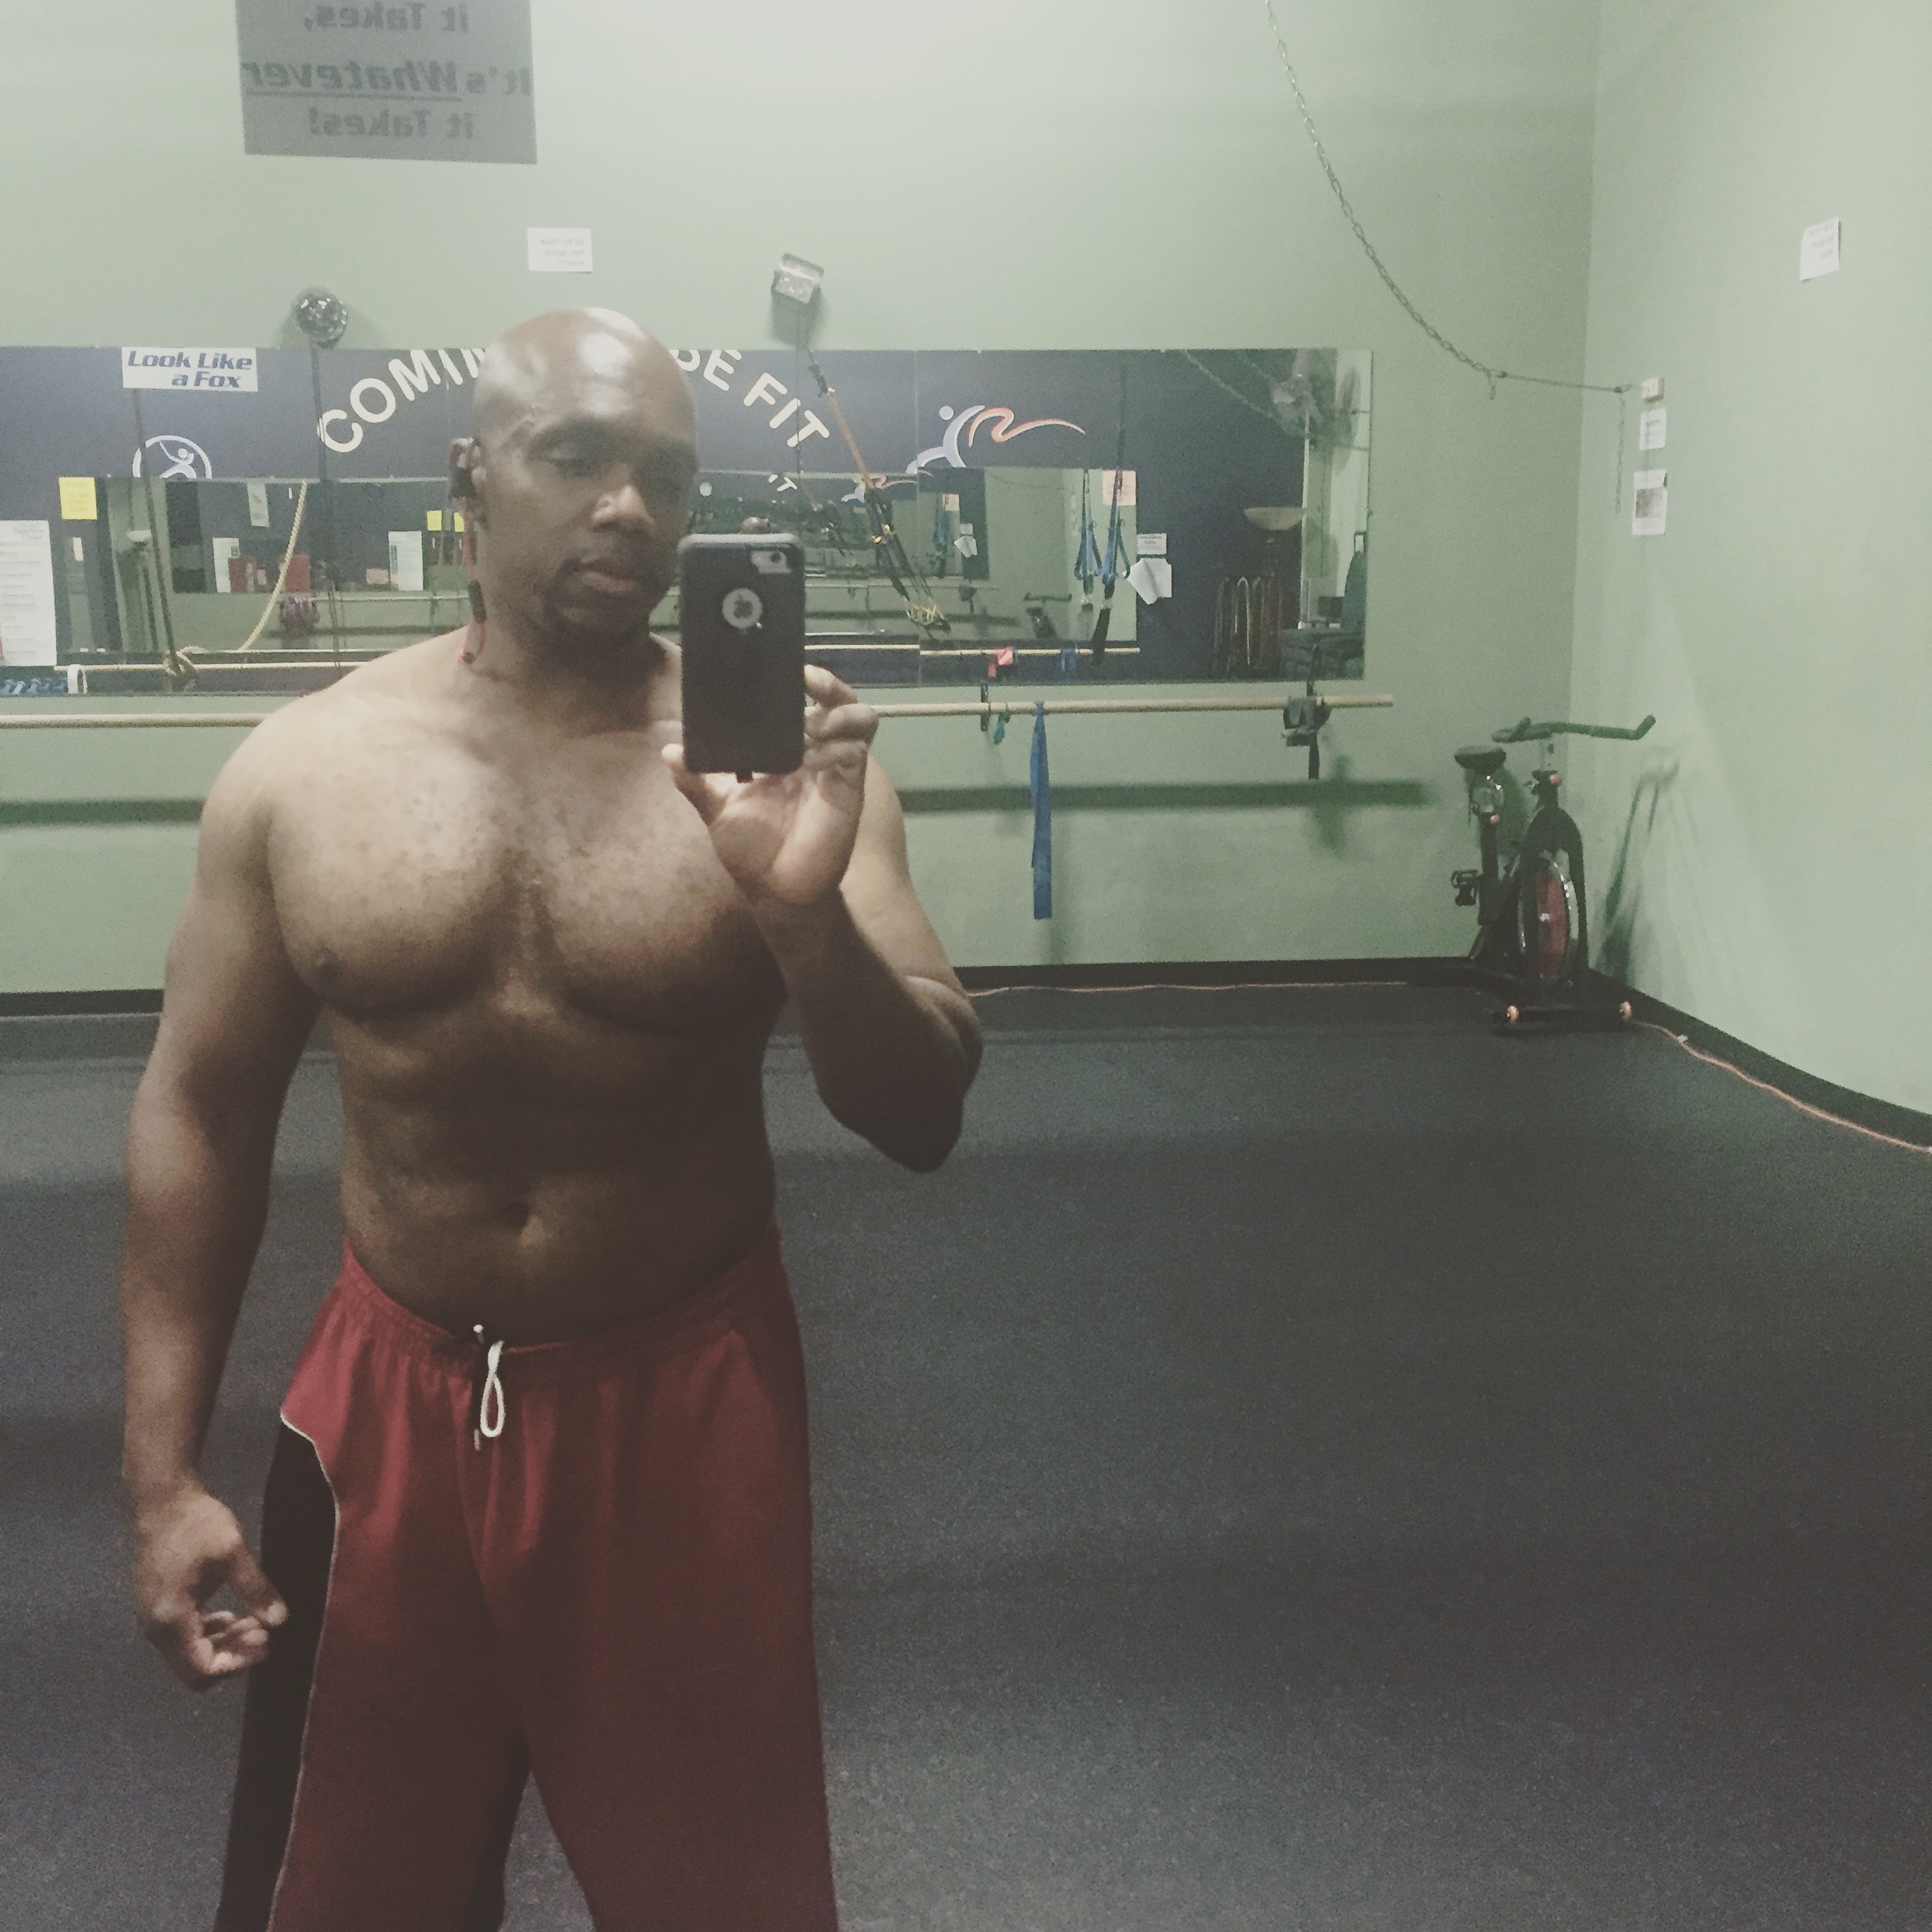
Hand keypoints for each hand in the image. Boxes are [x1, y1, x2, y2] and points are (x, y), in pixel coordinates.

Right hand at [133, 1486, 287, 1690]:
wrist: (163, 1499)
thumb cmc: (196, 1525)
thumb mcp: (232, 1555)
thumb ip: (256, 1590)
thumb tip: (280, 1620)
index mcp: (170, 1620)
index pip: (202, 1669)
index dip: (238, 1662)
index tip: (267, 1641)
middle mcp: (156, 1627)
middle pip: (195, 1667)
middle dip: (233, 1655)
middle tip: (266, 1632)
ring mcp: (153, 1617)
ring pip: (190, 1652)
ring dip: (224, 1643)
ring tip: (255, 1622)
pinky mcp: (158, 1604)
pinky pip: (184, 1634)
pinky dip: (210, 1631)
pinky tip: (232, 1615)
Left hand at [664, 666, 877, 914]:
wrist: (776, 891)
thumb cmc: (751, 850)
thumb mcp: (717, 810)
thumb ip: (697, 780)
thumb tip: (669, 752)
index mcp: (783, 750)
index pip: (798, 702)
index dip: (796, 681)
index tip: (780, 667)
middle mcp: (813, 752)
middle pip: (835, 700)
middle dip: (826, 683)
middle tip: (804, 678)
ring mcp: (834, 768)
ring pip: (859, 719)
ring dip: (840, 710)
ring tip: (814, 720)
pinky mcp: (849, 788)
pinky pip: (856, 754)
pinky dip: (839, 746)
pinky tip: (814, 755)